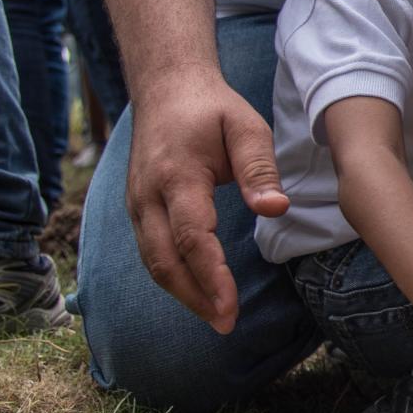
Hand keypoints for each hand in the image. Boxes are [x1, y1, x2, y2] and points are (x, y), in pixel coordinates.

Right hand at [124, 66, 288, 333]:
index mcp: (177, 176)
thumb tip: (275, 208)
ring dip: (183, 294)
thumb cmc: (211, 109)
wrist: (166, 88)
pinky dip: (173, 278)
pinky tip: (198, 293)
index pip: (191, 237)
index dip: (210, 275)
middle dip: (194, 297)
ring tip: (216, 317)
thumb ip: (259, 169)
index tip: (230, 306)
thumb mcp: (246, 126)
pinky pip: (150, 252)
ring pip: (153, 262)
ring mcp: (136, 204)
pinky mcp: (137, 209)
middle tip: (226, 324)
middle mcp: (148, 195)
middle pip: (163, 261)